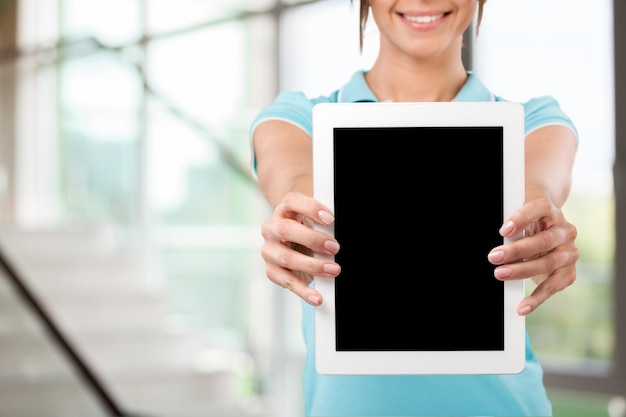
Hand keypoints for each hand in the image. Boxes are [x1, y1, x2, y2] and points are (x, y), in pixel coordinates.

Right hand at [260, 191, 340, 305]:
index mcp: (284, 209)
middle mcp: (272, 228)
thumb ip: (325, 221)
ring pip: (286, 258)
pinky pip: (286, 281)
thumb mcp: (313, 217)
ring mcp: (269, 249)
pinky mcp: (272, 270)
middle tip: (335, 247)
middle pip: (286, 230)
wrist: (288, 239)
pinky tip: (316, 296)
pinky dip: (303, 290)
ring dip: (311, 266)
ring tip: (333, 270)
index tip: (330, 219)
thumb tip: (341, 232)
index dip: (311, 209)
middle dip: (312, 239)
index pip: (293, 202)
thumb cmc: (304, 225)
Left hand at [487, 196, 578, 315]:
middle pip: (543, 241)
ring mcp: (569, 252)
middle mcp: (564, 230)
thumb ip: (511, 224)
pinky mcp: (568, 272)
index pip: (539, 208)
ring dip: (522, 271)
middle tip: (494, 257)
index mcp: (550, 211)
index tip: (503, 230)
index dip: (522, 218)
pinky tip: (522, 306)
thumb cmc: (527, 222)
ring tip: (500, 274)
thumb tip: (497, 236)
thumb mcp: (519, 216)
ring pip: (548, 263)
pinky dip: (537, 298)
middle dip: (516, 251)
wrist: (548, 229)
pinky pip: (553, 286)